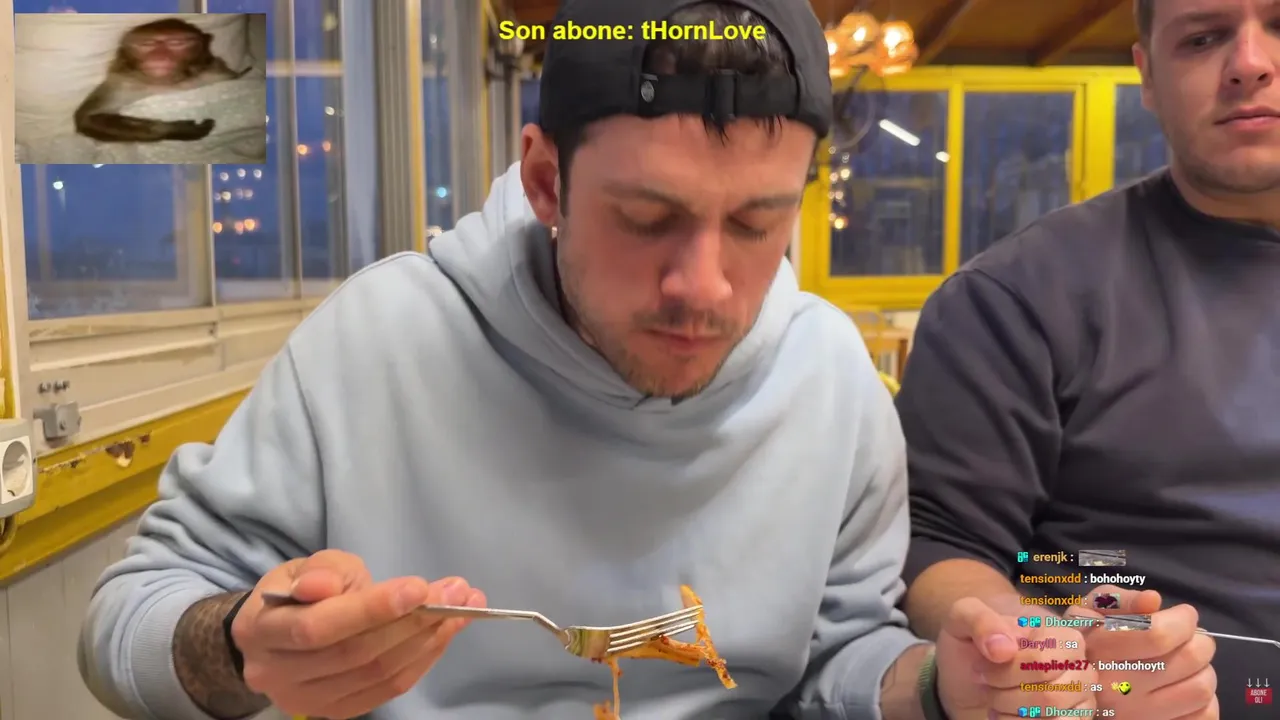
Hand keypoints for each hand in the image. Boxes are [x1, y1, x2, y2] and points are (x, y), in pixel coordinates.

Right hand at [230, 549, 485, 718]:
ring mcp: (307, 700)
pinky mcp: (335, 711)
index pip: (318, 626)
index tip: (419, 587)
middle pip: (355, 654)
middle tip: (457, 592)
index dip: (371, 609)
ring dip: (428, 639)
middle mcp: (277, 674)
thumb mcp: (305, 565)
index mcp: (260, 630)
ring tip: (462, 607)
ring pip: (377, 674)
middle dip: (413, 620)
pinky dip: (422, 659)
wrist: (281, 631)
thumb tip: (325, 587)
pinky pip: (387, 689)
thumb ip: (321, 572)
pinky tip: (445, 632)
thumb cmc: (299, 590)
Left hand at [935, 597, 1096, 718]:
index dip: (1006, 672)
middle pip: (1050, 695)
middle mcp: (1079, 666)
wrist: (965, 675)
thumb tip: (1004, 649)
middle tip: (986, 687)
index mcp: (1060, 635)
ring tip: (995, 703)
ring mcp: (1080, 697)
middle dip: (1006, 696)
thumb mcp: (963, 618)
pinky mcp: (1073, 719)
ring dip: (1012, 714)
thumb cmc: (970, 643)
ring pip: (1053, 718)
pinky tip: (1005, 717)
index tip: (980, 669)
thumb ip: (980, 621)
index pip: (1042, 662)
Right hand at [1076, 585, 1217, 719]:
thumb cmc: (1086, 643)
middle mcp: (1118, 689)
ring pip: (1202, 689)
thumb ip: (1119, 600)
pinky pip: (1204, 717)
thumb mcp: (1090, 611)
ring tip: (1185, 665)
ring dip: (1202, 671)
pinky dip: (1205, 702)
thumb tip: (1153, 600)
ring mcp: (1138, 716)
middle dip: (1199, 641)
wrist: (1068, 688)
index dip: (1183, 620)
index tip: (1183, 615)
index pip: (1158, 635)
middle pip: (1189, 659)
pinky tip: (1184, 689)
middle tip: (1188, 638)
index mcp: (1099, 652)